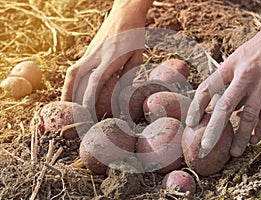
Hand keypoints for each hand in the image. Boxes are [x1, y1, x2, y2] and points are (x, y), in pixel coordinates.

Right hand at [61, 0, 152, 120]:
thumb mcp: (138, 55)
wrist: (125, 12)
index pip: (96, 81)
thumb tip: (122, 92)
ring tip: (65, 103)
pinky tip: (72, 89)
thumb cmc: (135, 34)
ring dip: (67, 88)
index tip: (86, 111)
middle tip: (69, 112)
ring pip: (73, 72)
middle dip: (72, 96)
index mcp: (112, 57)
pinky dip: (71, 80)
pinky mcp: (88, 50)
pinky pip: (76, 67)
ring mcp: (90, 51)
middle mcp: (97, 55)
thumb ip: (129, 74)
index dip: (89, 97)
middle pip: (78, 77)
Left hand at [186, 0, 260, 156]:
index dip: (196, 107)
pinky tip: (255, 139)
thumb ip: (227, 80)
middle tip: (205, 146)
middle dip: (214, 129)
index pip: (207, 88)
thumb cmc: (259, 47)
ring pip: (249, 114)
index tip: (190, 123)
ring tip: (235, 152)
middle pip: (225, 106)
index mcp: (229, 65)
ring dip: (241, 135)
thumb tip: (216, 105)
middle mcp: (244, 74)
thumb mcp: (237, 58)